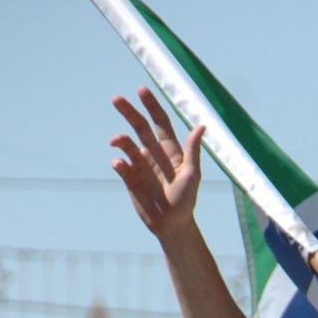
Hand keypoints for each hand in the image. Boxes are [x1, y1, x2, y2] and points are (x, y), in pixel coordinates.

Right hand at [110, 87, 203, 240]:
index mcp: (170, 150)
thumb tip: (201, 126)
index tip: (141, 90)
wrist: (172, 226)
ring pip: (127, 145)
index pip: (159, 122)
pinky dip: (118, 162)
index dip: (151, 106)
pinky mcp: (130, 179)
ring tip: (116, 141)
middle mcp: (154, 154)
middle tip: (116, 99)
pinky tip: (119, 164)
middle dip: (129, 112)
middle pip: (139, 127)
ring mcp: (141, 166)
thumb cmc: (186, 201)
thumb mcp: (192, 175)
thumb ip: (193, 151)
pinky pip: (121, 166)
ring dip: (120, 140)